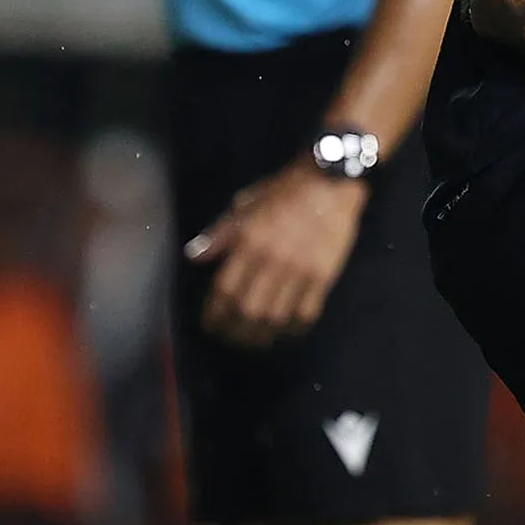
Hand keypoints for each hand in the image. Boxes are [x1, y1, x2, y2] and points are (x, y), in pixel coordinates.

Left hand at [186, 162, 368, 349]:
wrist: (331, 181)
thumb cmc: (284, 191)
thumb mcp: (245, 204)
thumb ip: (220, 233)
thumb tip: (194, 257)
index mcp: (249, 241)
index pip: (224, 289)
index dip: (214, 314)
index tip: (209, 326)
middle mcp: (272, 259)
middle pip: (248, 310)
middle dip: (234, 332)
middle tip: (229, 340)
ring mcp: (300, 270)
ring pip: (275, 317)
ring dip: (261, 336)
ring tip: (254, 343)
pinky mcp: (323, 276)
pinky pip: (306, 313)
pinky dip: (292, 329)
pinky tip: (284, 333)